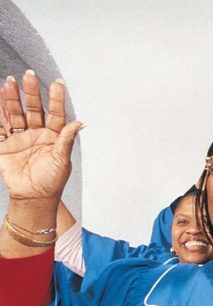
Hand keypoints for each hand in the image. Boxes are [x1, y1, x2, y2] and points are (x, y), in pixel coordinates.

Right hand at [0, 72, 81, 202]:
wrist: (33, 198)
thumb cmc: (51, 182)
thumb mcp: (62, 160)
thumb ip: (67, 140)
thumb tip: (79, 122)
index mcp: (53, 137)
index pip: (56, 114)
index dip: (56, 99)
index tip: (57, 83)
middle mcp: (36, 134)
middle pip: (33, 109)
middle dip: (30, 93)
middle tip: (28, 75)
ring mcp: (20, 138)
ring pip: (15, 113)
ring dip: (11, 98)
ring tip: (9, 81)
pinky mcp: (4, 144)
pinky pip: (0, 126)